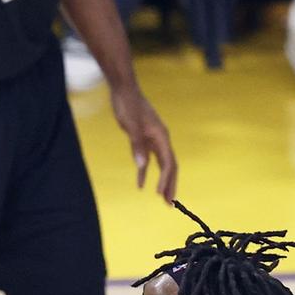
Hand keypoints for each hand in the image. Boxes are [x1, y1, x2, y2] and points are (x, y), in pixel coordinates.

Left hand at [109, 81, 175, 201]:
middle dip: (170, 185)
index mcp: (161, 136)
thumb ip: (136, 145)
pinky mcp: (144, 139)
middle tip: (170, 204)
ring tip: (162, 198)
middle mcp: (161, 139)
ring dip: (162, 181)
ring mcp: (154, 139)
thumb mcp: (130, 125)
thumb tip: (142, 166)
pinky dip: (146, 172)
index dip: (166, 180)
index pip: (168, 163)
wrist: (124, 90)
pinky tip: (141, 184)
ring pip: (162, 164)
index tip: (160, 195)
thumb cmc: (128, 105)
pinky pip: (149, 159)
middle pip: (170, 166)